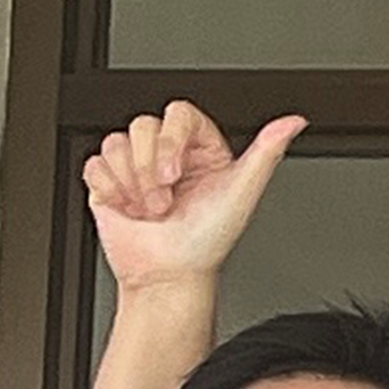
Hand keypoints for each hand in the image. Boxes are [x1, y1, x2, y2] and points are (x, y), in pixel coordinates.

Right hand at [78, 102, 297, 293]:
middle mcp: (168, 154)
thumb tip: (293, 122)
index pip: (179, 113)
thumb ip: (267, 153)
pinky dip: (110, 189)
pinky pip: (95, 164)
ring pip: (116, 143)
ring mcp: (136, 166)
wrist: (168, 275)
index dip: (171, 140)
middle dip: (150, 169)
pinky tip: (129, 208)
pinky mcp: (108, 180)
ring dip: (132, 183)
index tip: (176, 174)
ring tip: (151, 209)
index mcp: (202, 150)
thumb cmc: (206, 242)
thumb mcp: (242, 193)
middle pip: (143, 125)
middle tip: (166, 200)